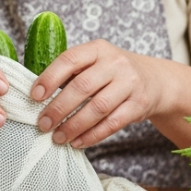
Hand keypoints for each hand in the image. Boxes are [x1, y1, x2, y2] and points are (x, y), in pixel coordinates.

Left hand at [29, 40, 169, 148]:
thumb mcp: (95, 62)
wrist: (155, 80)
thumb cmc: (113, 73)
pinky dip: (92, 135)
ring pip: (97, 107)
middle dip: (59, 108)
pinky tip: (78, 142)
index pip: (70, 59)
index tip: (34, 96)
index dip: (49, 78)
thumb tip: (38, 95)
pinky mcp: (138, 105)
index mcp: (98, 49)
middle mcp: (115, 63)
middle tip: (43, 124)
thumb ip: (72, 73)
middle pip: (82, 87)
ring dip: (74, 125)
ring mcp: (129, 84)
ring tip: (58, 137)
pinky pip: (112, 123)